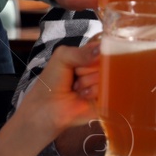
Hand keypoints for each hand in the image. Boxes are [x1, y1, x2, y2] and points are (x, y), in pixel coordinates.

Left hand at [0, 41, 100, 155]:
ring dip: (87, 82)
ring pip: (105, 76)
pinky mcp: (105, 99)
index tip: (82, 60)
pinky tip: (82, 96)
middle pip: (106, 62)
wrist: (47, 108)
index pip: (104, 47)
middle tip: (75, 76)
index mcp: (90, 56)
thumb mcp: (62, 57)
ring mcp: (103, 84)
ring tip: (76, 88)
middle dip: (87, 69)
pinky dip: (92, 92)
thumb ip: (80, 52)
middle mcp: (99, 69)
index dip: (95, 53)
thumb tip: (100, 50)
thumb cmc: (52, 81)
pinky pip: (108, 90)